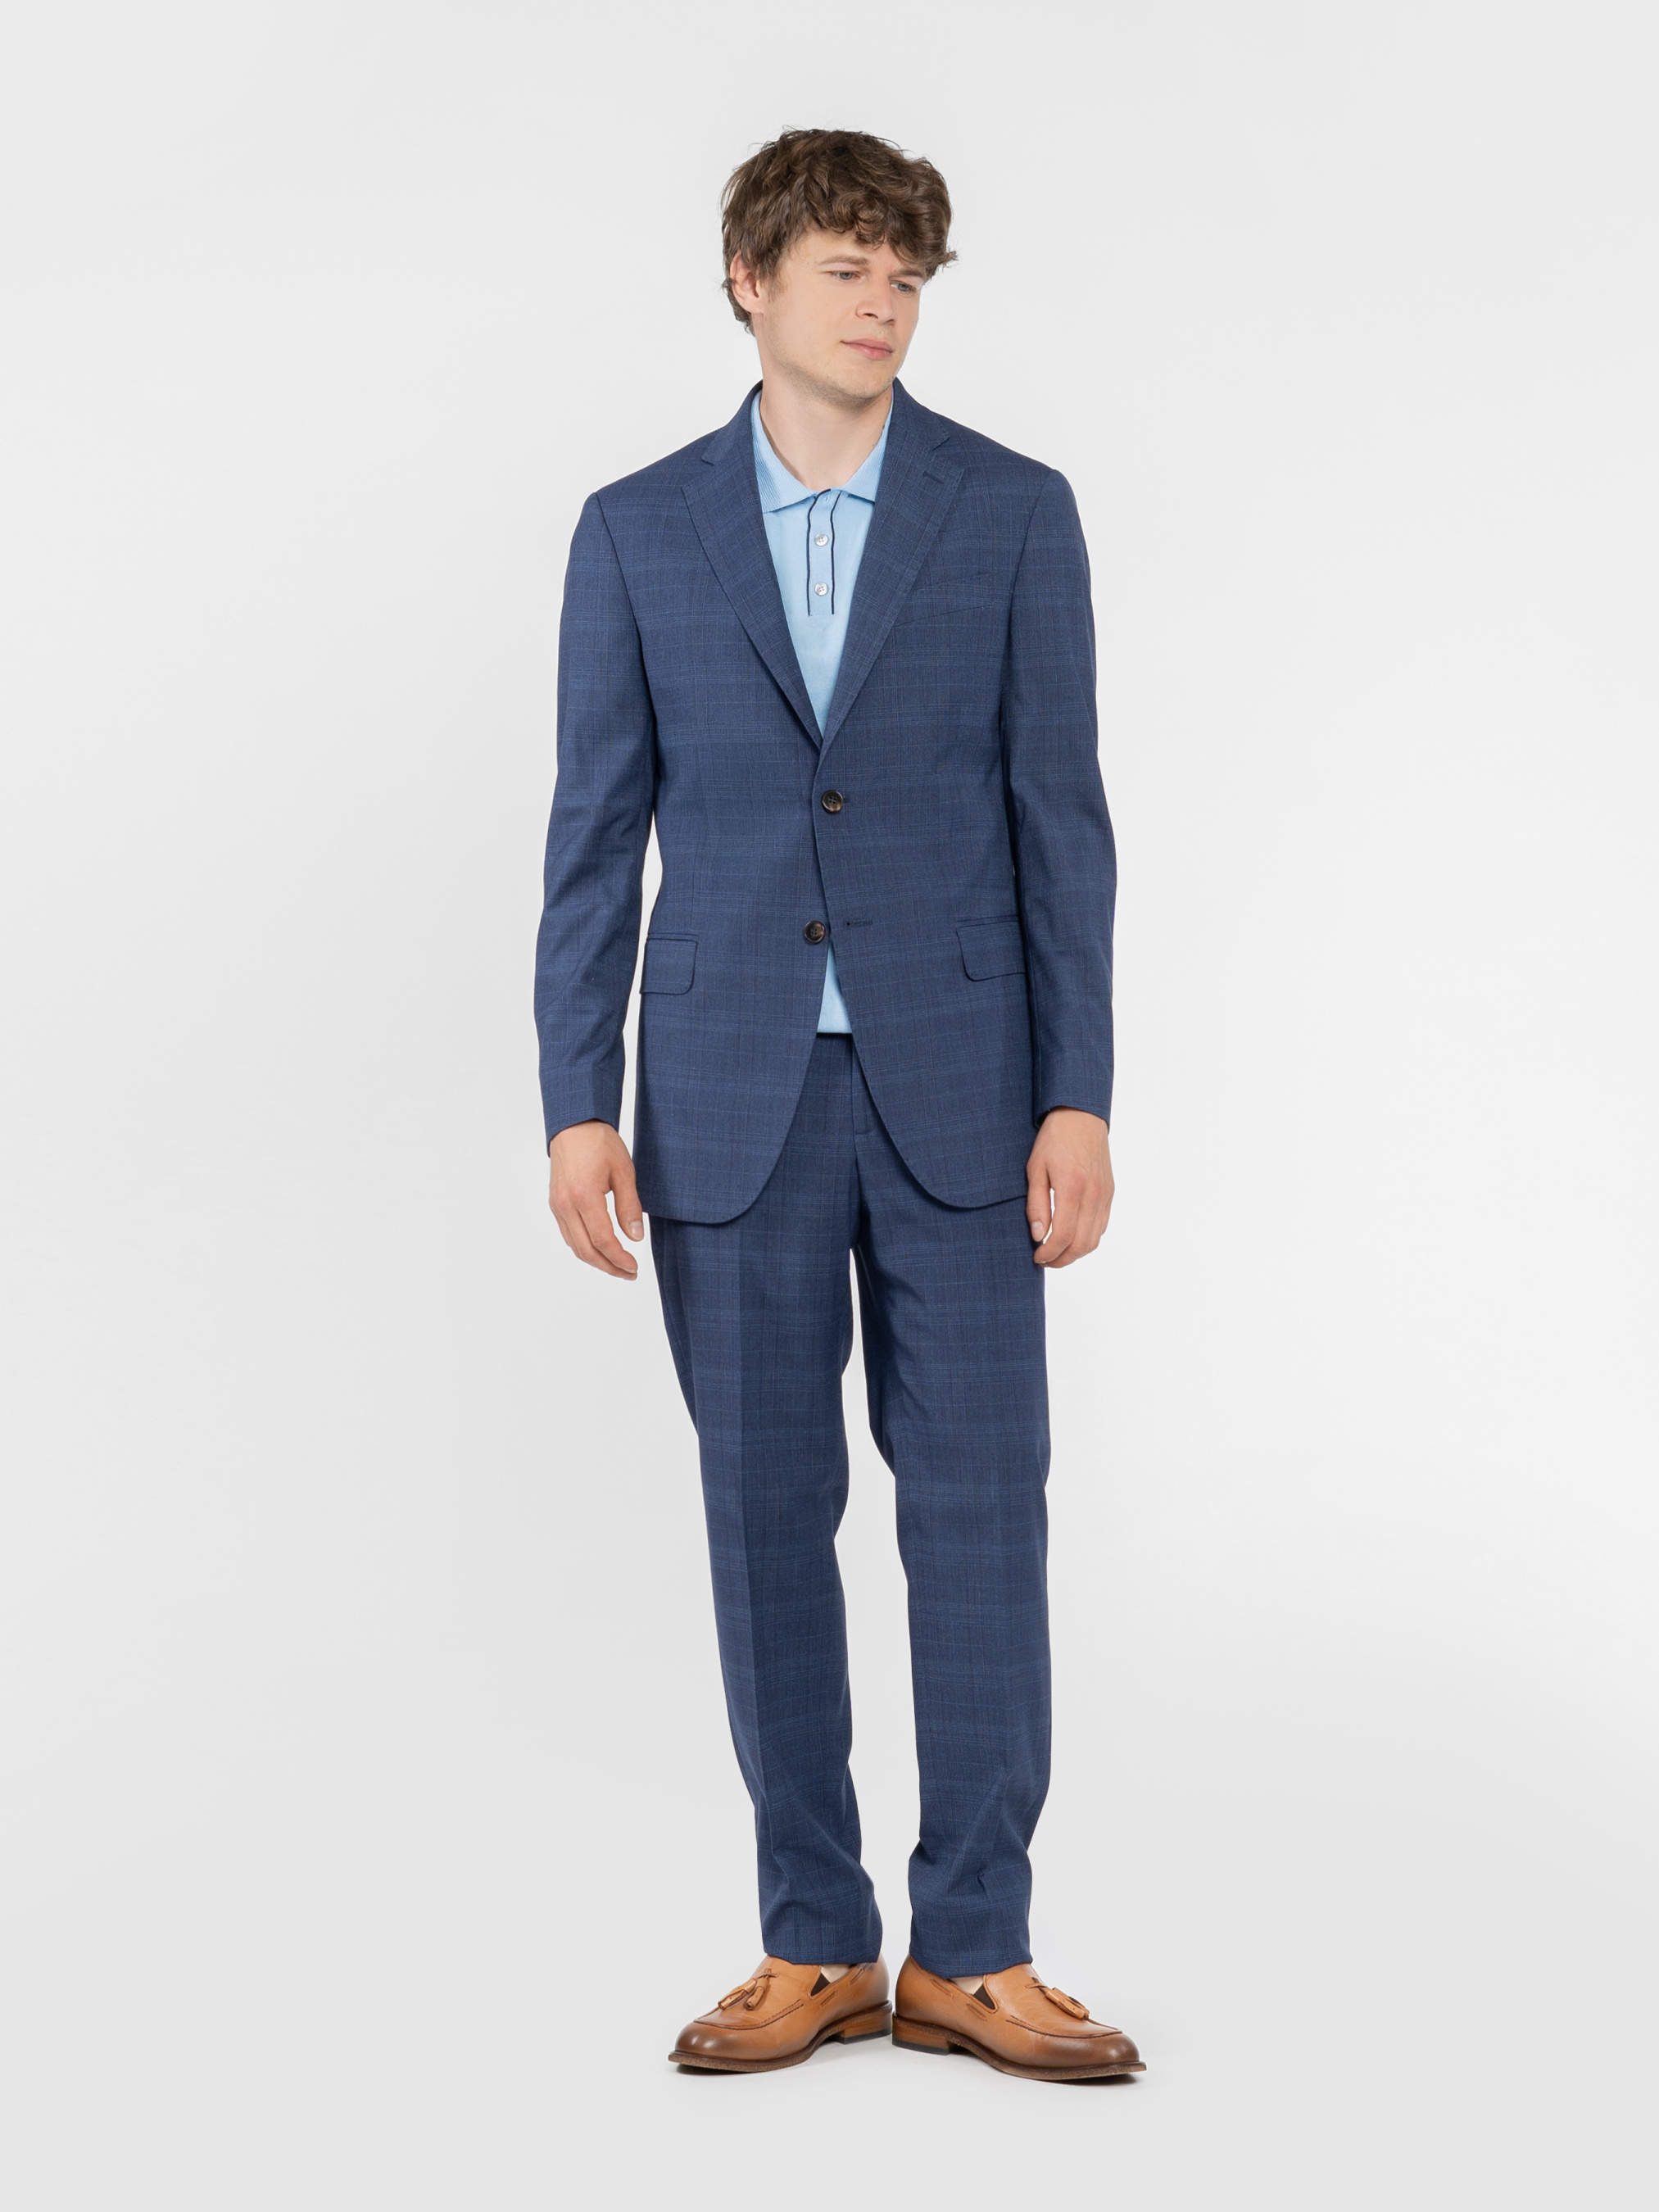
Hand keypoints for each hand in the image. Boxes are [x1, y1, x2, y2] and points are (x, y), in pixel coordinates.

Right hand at [548, 1121, 643, 1277]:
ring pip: (575, 1246)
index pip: (603, 1240)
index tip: (635, 1267)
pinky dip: (584, 1248)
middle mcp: (566, 1205)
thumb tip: (636, 1238)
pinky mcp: (555, 1204)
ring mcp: (557, 1206)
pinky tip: (600, 1249)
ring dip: (596, 1261)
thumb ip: (629, 1206)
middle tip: (629, 1274)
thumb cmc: (600, 1142)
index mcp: (584, 1196)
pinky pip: (568, 1235)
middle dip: (609, 1267)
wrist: (573, 1125)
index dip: (620, 1259)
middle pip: (586, 1250)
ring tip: (617, 1266)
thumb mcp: (624, 1171)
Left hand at [1025, 1109, 1112, 1267]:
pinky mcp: (1109, 1193)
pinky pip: (1102, 1226)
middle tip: (1045, 1260)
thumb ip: (1036, 1204)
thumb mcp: (1035, 1169)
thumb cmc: (1054, 1140)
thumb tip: (1038, 1235)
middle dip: (1062, 1259)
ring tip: (1057, 1252)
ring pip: (1095, 1239)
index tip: (1036, 1256)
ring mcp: (1104, 1195)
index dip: (1049, 1253)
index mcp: (1072, 1188)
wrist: (1081, 1117)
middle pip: (1082, 1244)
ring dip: (1076, 1253)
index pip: (1063, 1236)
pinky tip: (1072, 1236)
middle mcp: (1093, 1194)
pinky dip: (1087, 1238)